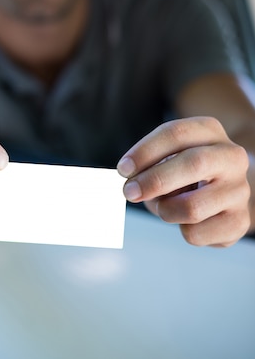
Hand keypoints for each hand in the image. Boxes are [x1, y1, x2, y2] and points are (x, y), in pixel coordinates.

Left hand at [117, 117, 249, 246]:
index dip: (145, 151)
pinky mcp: (239, 221)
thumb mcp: (170, 156)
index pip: (176, 134)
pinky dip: (180, 230)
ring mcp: (239, 190)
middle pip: (193, 164)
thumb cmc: (187, 171)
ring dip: (165, 210)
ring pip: (192, 207)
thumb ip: (151, 164)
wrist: (224, 192)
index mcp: (210, 130)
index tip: (123, 169)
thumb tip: (131, 184)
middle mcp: (231, 157)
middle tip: (129, 192)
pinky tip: (187, 221)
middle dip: (154, 180)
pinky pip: (196, 233)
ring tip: (165, 207)